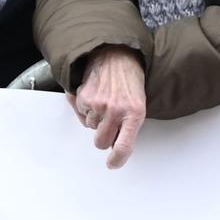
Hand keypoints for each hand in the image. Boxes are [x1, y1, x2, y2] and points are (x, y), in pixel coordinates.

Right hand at [75, 45, 146, 168]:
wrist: (115, 55)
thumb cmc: (129, 79)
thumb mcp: (138, 103)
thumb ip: (128, 125)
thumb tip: (116, 143)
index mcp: (134, 114)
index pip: (124, 145)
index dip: (117, 159)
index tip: (113, 164)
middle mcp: (116, 111)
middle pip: (102, 141)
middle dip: (103, 138)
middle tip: (107, 127)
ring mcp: (98, 104)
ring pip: (90, 127)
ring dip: (94, 120)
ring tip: (104, 103)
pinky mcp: (84, 97)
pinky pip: (81, 113)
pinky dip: (85, 108)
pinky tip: (94, 96)